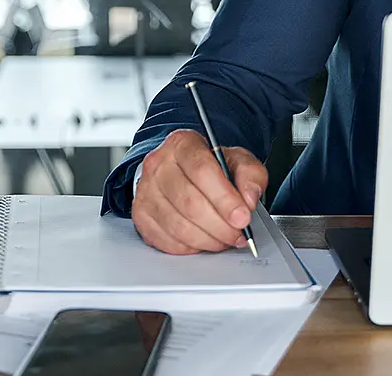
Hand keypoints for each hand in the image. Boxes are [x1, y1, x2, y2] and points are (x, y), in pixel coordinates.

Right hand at [131, 129, 267, 254]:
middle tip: (238, 233)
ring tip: (224, 238)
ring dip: (208, 240)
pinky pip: (167, 240)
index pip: (202, 171)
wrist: (181, 172)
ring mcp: (145, 190)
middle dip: (220, 225)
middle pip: (190, 202)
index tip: (243, 217)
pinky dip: (191, 247)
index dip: (225, 199)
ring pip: (179, 226)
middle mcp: (158, 164)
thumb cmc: (209, 167)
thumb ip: (251, 175)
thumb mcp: (237, 161)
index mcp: (182, 144)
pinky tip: (203, 239)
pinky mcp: (140, 215)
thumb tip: (249, 198)